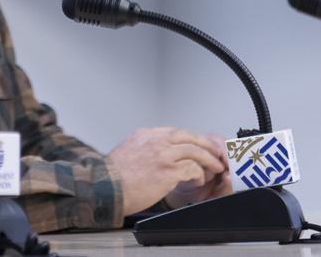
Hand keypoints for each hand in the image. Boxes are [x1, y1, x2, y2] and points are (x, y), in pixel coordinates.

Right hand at [106, 128, 226, 215]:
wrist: (105, 188)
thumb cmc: (112, 177)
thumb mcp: (126, 152)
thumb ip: (143, 149)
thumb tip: (153, 155)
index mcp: (145, 135)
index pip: (175, 132)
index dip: (190, 139)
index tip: (198, 146)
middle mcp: (156, 141)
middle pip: (189, 137)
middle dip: (206, 145)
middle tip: (215, 152)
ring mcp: (163, 155)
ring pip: (195, 151)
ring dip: (208, 159)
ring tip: (215, 167)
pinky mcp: (168, 171)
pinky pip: (192, 169)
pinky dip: (199, 174)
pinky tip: (199, 180)